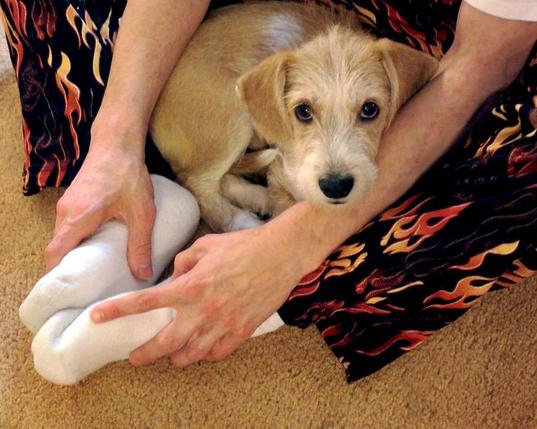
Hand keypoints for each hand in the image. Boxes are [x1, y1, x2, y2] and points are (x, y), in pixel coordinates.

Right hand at [45, 127, 155, 279]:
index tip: (67, 293)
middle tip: (84, 288)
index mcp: (77, 218)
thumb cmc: (128, 174)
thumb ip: (140, 244)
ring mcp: (68, 204)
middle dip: (67, 269)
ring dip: (73, 254)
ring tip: (92, 272)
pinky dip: (77, 240)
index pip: (54, 254)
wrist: (117, 142)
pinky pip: (69, 226)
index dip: (56, 276)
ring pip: (63, 237)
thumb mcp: (140, 212)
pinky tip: (97, 246)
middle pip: (57, 248)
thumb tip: (142, 274)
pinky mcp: (75, 199)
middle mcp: (66, 213)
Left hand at [90, 217, 324, 366]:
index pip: (146, 301)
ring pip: (191, 355)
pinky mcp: (242, 331)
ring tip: (171, 354)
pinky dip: (206, 355)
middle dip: (143, 354)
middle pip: (165, 343)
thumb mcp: (206, 245)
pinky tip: (203, 349)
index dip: (118, 310)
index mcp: (191, 285)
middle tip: (133, 357)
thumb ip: (183, 262)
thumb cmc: (244, 246)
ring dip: (176, 357)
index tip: (97, 317)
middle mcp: (203, 310)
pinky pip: (217, 354)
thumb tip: (174, 277)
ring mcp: (223, 324)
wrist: (281, 254)